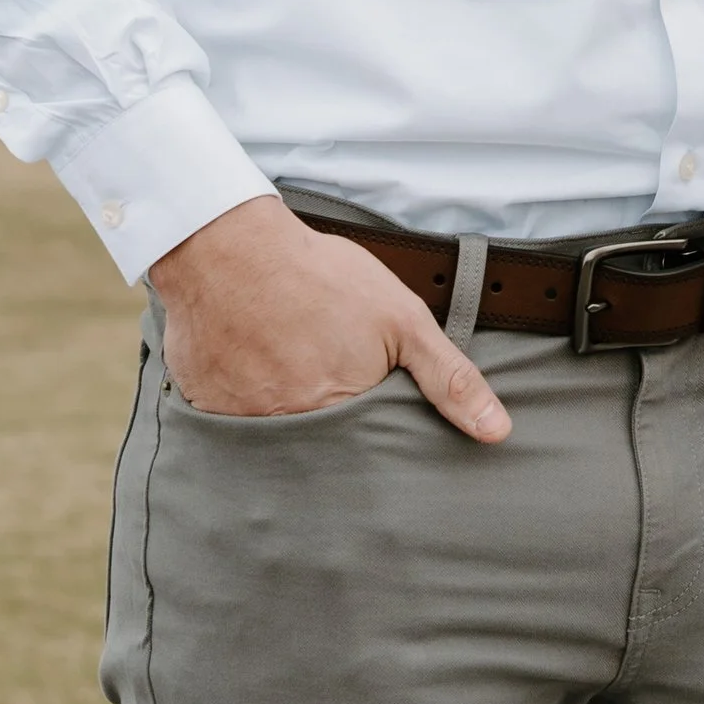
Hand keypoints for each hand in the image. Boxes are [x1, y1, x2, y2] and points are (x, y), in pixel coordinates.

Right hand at [149, 192, 511, 441]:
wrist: (230, 248)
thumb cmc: (320, 277)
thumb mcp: (404, 320)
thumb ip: (450, 379)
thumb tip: (496, 431)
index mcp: (343, 417)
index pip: (371, 456)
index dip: (379, 437)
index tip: (374, 412)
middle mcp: (291, 433)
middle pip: (324, 454)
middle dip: (333, 427)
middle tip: (323, 373)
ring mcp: (243, 426)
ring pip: (277, 442)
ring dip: (287, 414)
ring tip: (290, 367)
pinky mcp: (206, 411)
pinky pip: (232, 424)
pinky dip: (246, 402)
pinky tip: (254, 366)